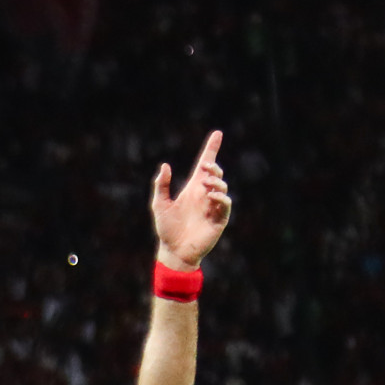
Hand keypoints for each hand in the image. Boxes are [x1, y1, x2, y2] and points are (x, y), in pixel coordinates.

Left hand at [151, 131, 230, 270]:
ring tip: (206, 184)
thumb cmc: (167, 229)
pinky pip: (225, 204)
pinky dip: (221, 198)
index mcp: (193, 189)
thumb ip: (161, 185)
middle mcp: (204, 195)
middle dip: (213, 167)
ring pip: (222, 187)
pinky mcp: (219, 219)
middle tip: (206, 167)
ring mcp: (213, 207)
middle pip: (216, 174)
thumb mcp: (159, 204)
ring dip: (216, 182)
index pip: (204, 165)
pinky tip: (211, 197)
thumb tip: (165, 165)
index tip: (217, 134)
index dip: (211, 149)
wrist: (174, 251)